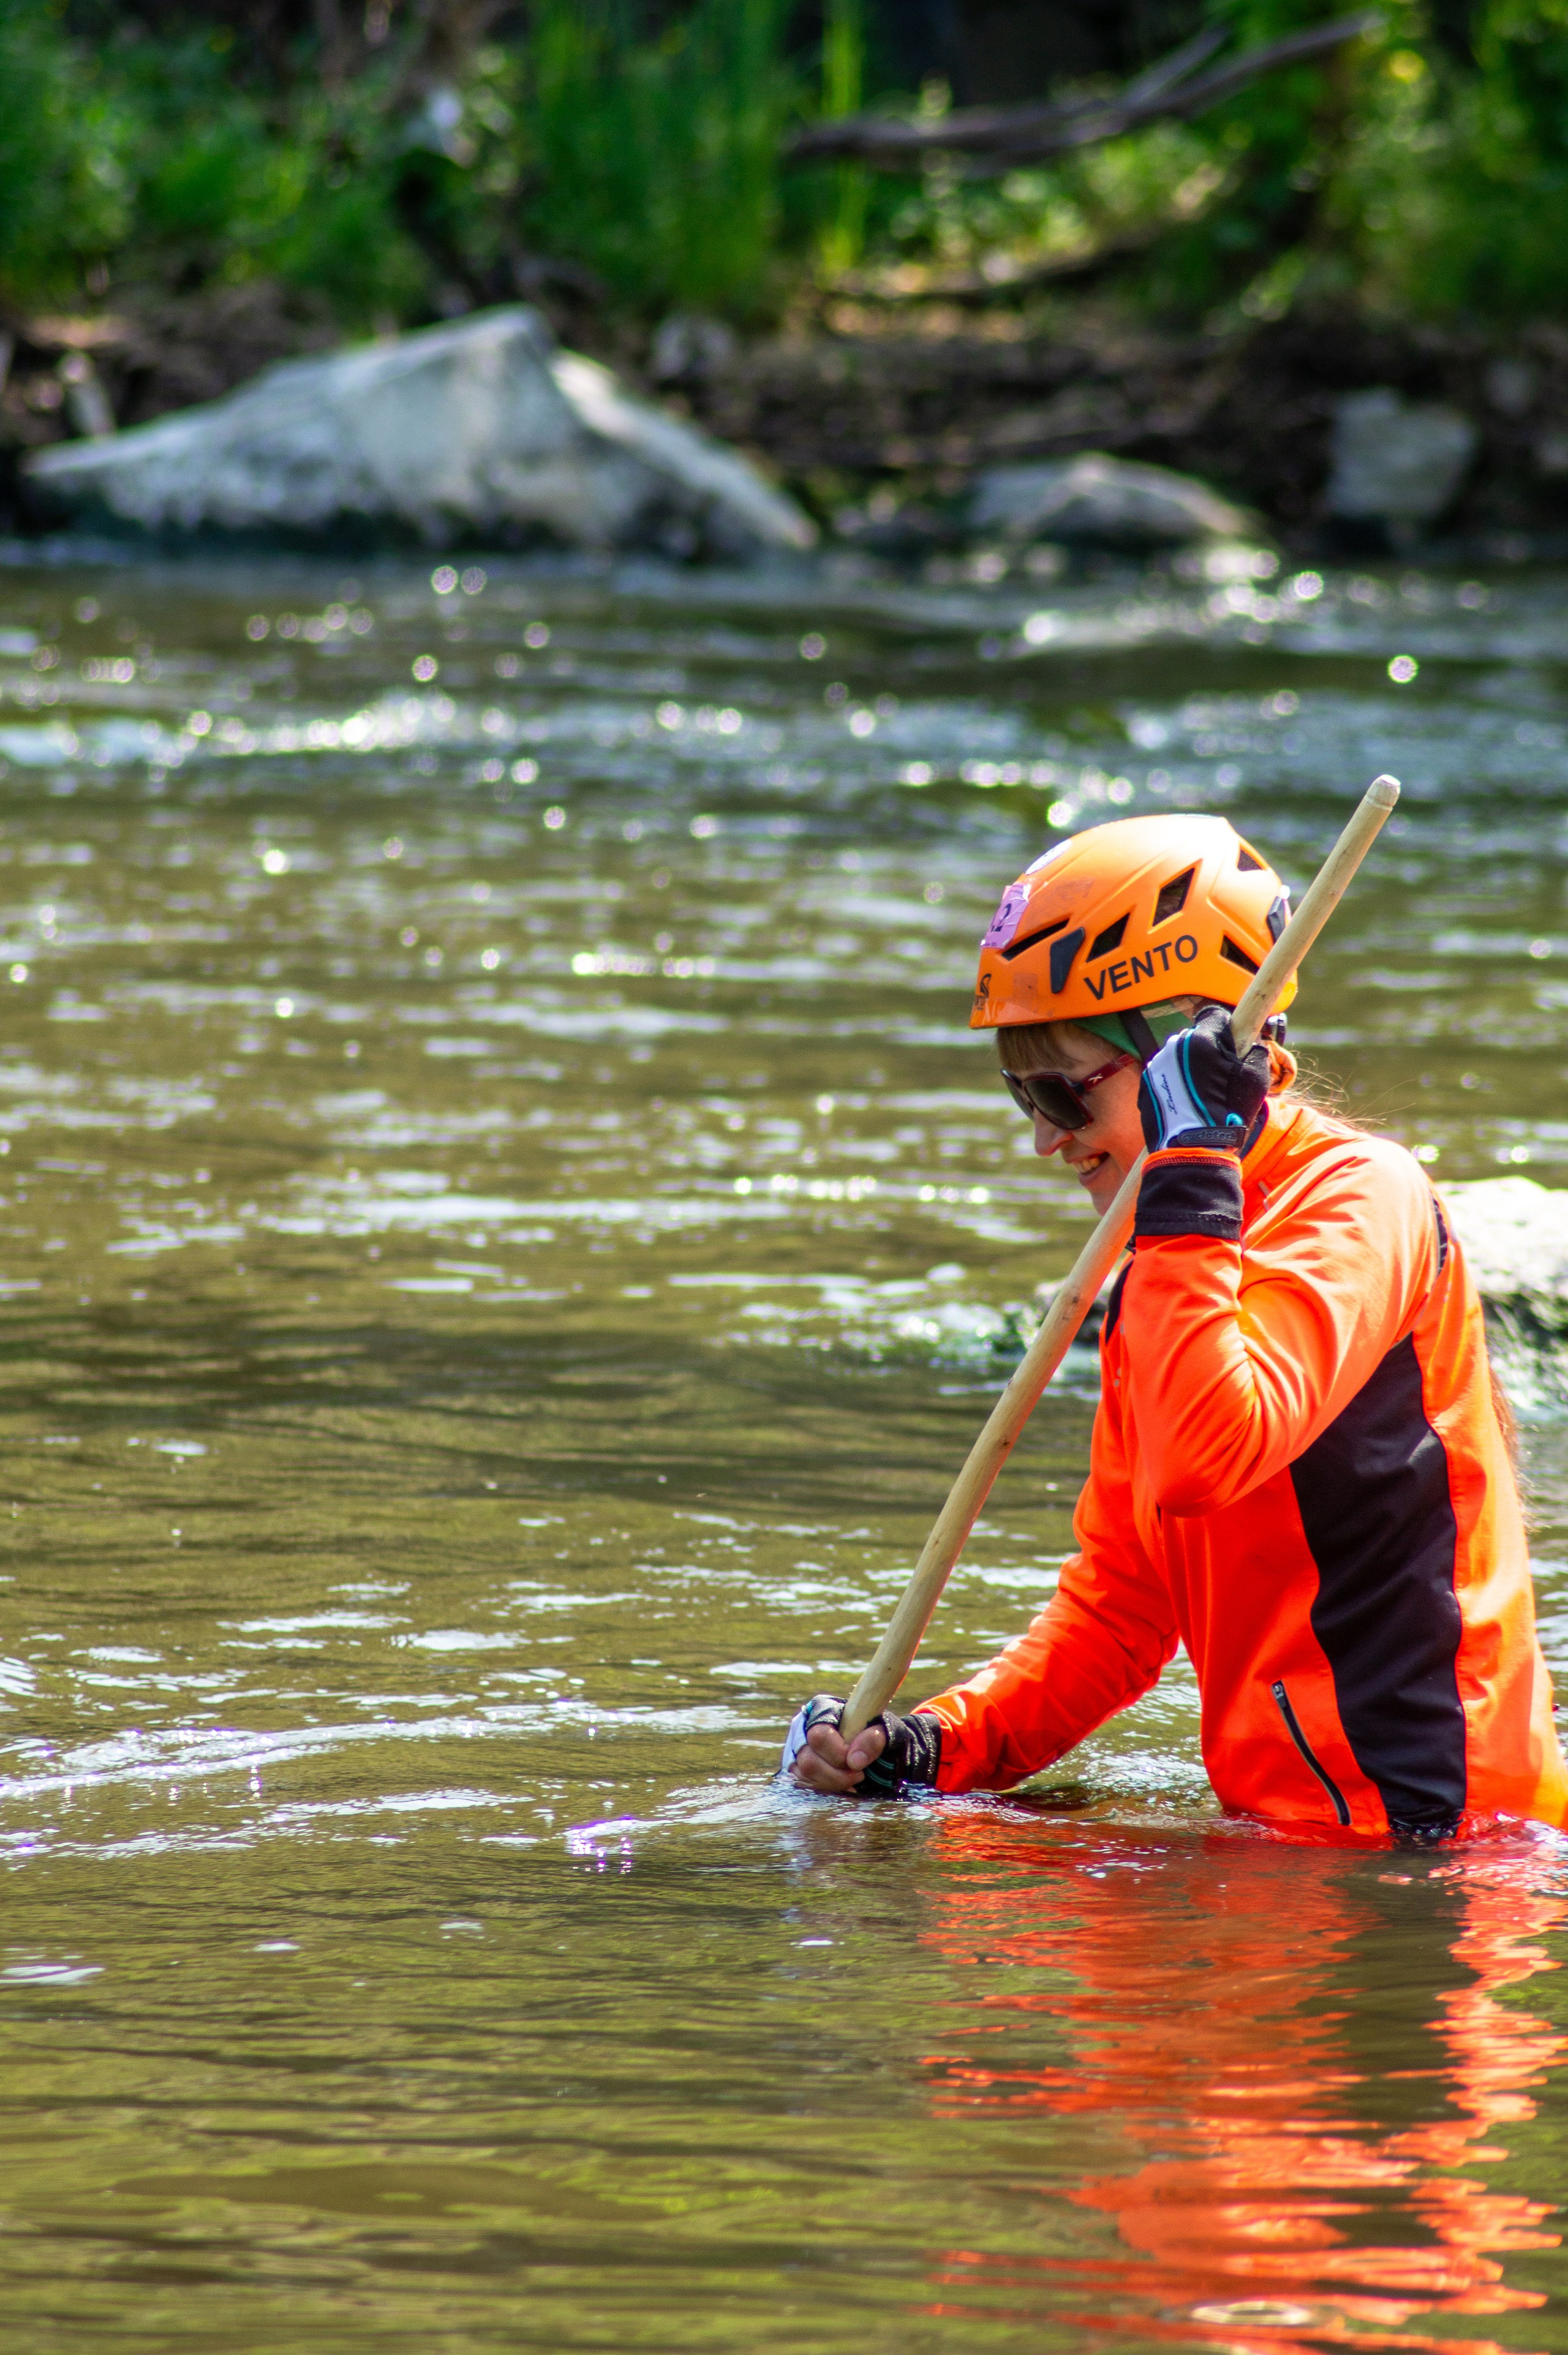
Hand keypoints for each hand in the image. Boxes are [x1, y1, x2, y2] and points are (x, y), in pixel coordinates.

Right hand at [780, 1694, 941, 1795]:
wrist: (870, 1740)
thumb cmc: (874, 1731)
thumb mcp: (884, 1730)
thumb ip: (873, 1741)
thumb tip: (855, 1762)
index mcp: (821, 1709)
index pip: (819, 1736)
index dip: (838, 1754)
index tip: (858, 1763)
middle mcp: (802, 1726)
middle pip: (808, 1760)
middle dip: (837, 1774)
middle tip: (858, 1775)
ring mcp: (796, 1746)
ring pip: (805, 1774)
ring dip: (832, 1782)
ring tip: (852, 1778)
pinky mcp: (796, 1764)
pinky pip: (804, 1782)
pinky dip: (825, 1786)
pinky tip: (842, 1783)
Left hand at [1138, 1002, 1269, 1151]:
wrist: (1192, 1151)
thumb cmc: (1227, 1114)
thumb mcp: (1256, 1079)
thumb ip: (1256, 1051)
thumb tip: (1252, 1042)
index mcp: (1200, 1040)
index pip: (1214, 1015)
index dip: (1228, 1027)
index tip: (1234, 1045)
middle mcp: (1172, 1047)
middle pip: (1195, 1036)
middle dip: (1209, 1049)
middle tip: (1221, 1075)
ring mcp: (1155, 1067)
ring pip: (1178, 1056)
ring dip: (1190, 1067)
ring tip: (1202, 1095)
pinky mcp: (1145, 1086)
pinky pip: (1165, 1075)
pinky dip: (1175, 1083)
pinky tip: (1186, 1104)